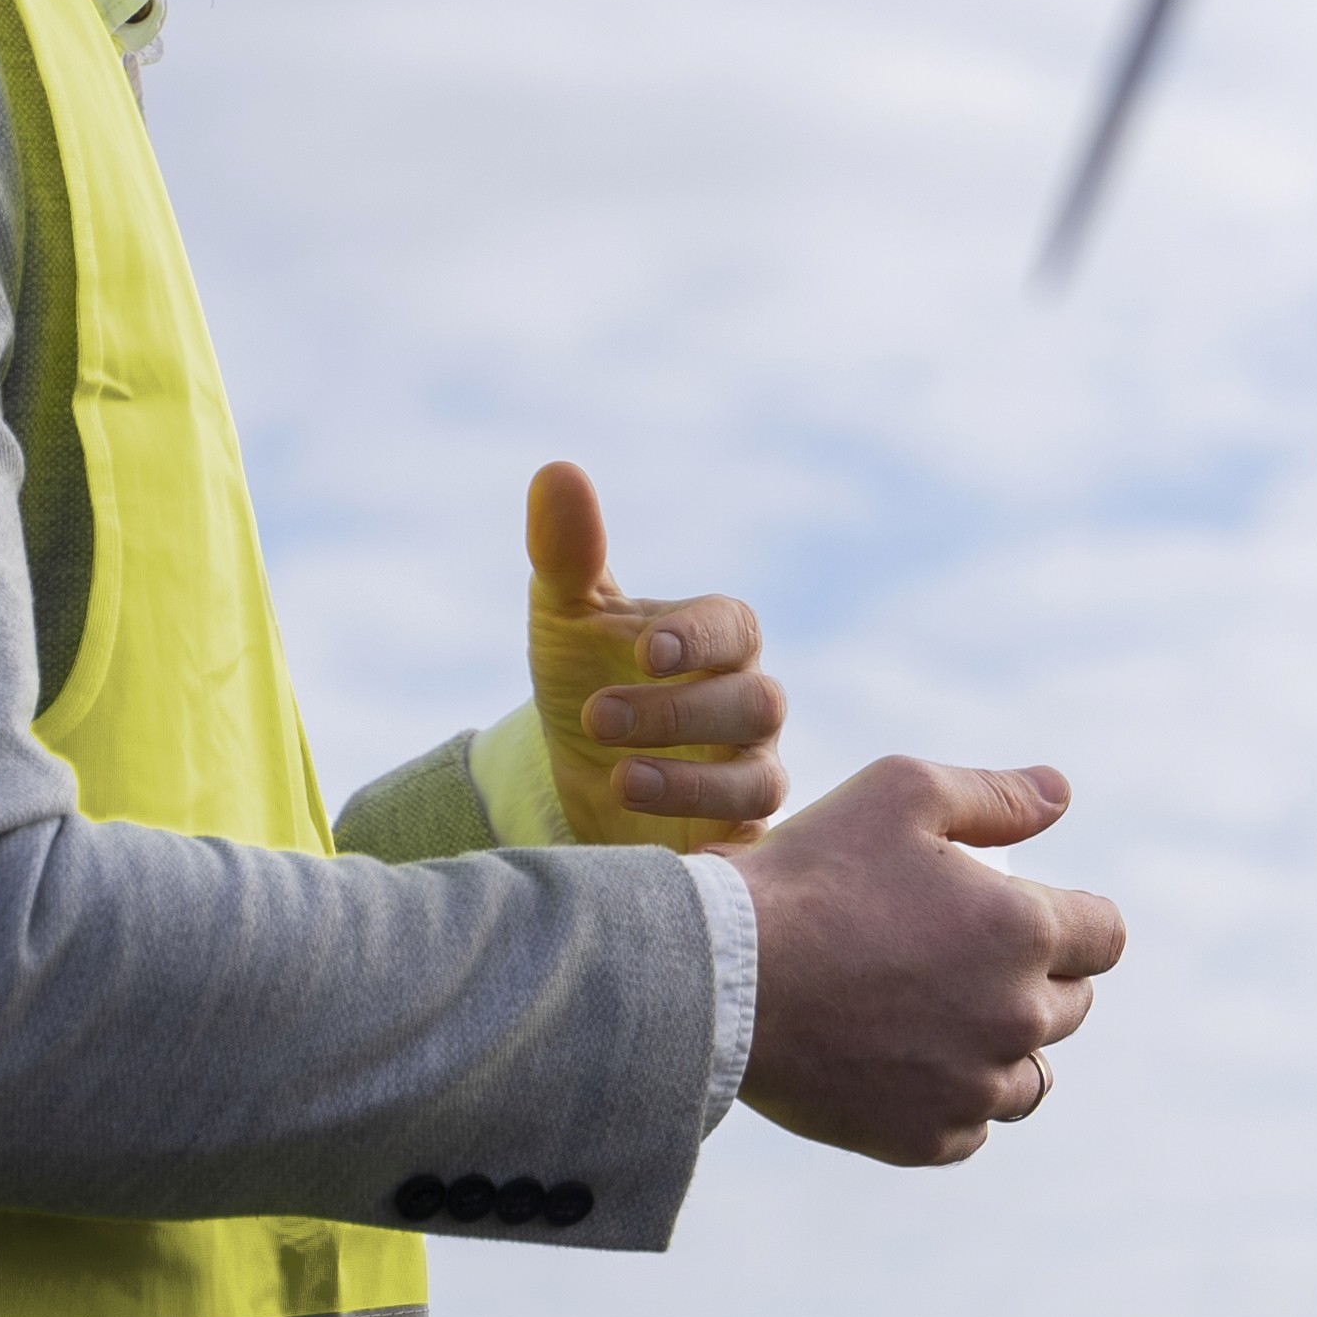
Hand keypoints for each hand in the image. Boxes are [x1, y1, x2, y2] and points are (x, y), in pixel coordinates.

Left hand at [525, 460, 788, 847]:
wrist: (577, 771)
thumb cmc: (586, 674)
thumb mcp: (566, 619)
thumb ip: (567, 551)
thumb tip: (557, 471)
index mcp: (719, 639)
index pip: (733, 626)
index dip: (697, 636)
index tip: (644, 647)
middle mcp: (750, 703)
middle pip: (753, 703)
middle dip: (678, 712)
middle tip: (594, 715)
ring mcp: (751, 771)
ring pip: (759, 777)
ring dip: (692, 781)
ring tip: (618, 778)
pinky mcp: (738, 834)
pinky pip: (749, 840)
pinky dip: (712, 844)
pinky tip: (660, 846)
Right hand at [716, 757, 1126, 1168]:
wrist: (719, 979)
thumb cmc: (811, 876)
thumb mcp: (902, 794)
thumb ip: (995, 796)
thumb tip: (1060, 794)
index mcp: (1027, 932)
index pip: (1106, 936)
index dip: (1076, 921)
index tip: (1031, 915)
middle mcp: (1017, 1018)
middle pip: (1071, 1008)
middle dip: (1038, 981)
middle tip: (965, 961)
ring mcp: (973, 1088)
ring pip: (1028, 1080)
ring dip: (1004, 1052)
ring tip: (946, 1024)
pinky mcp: (925, 1139)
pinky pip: (970, 1130)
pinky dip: (950, 1104)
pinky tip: (906, 1070)